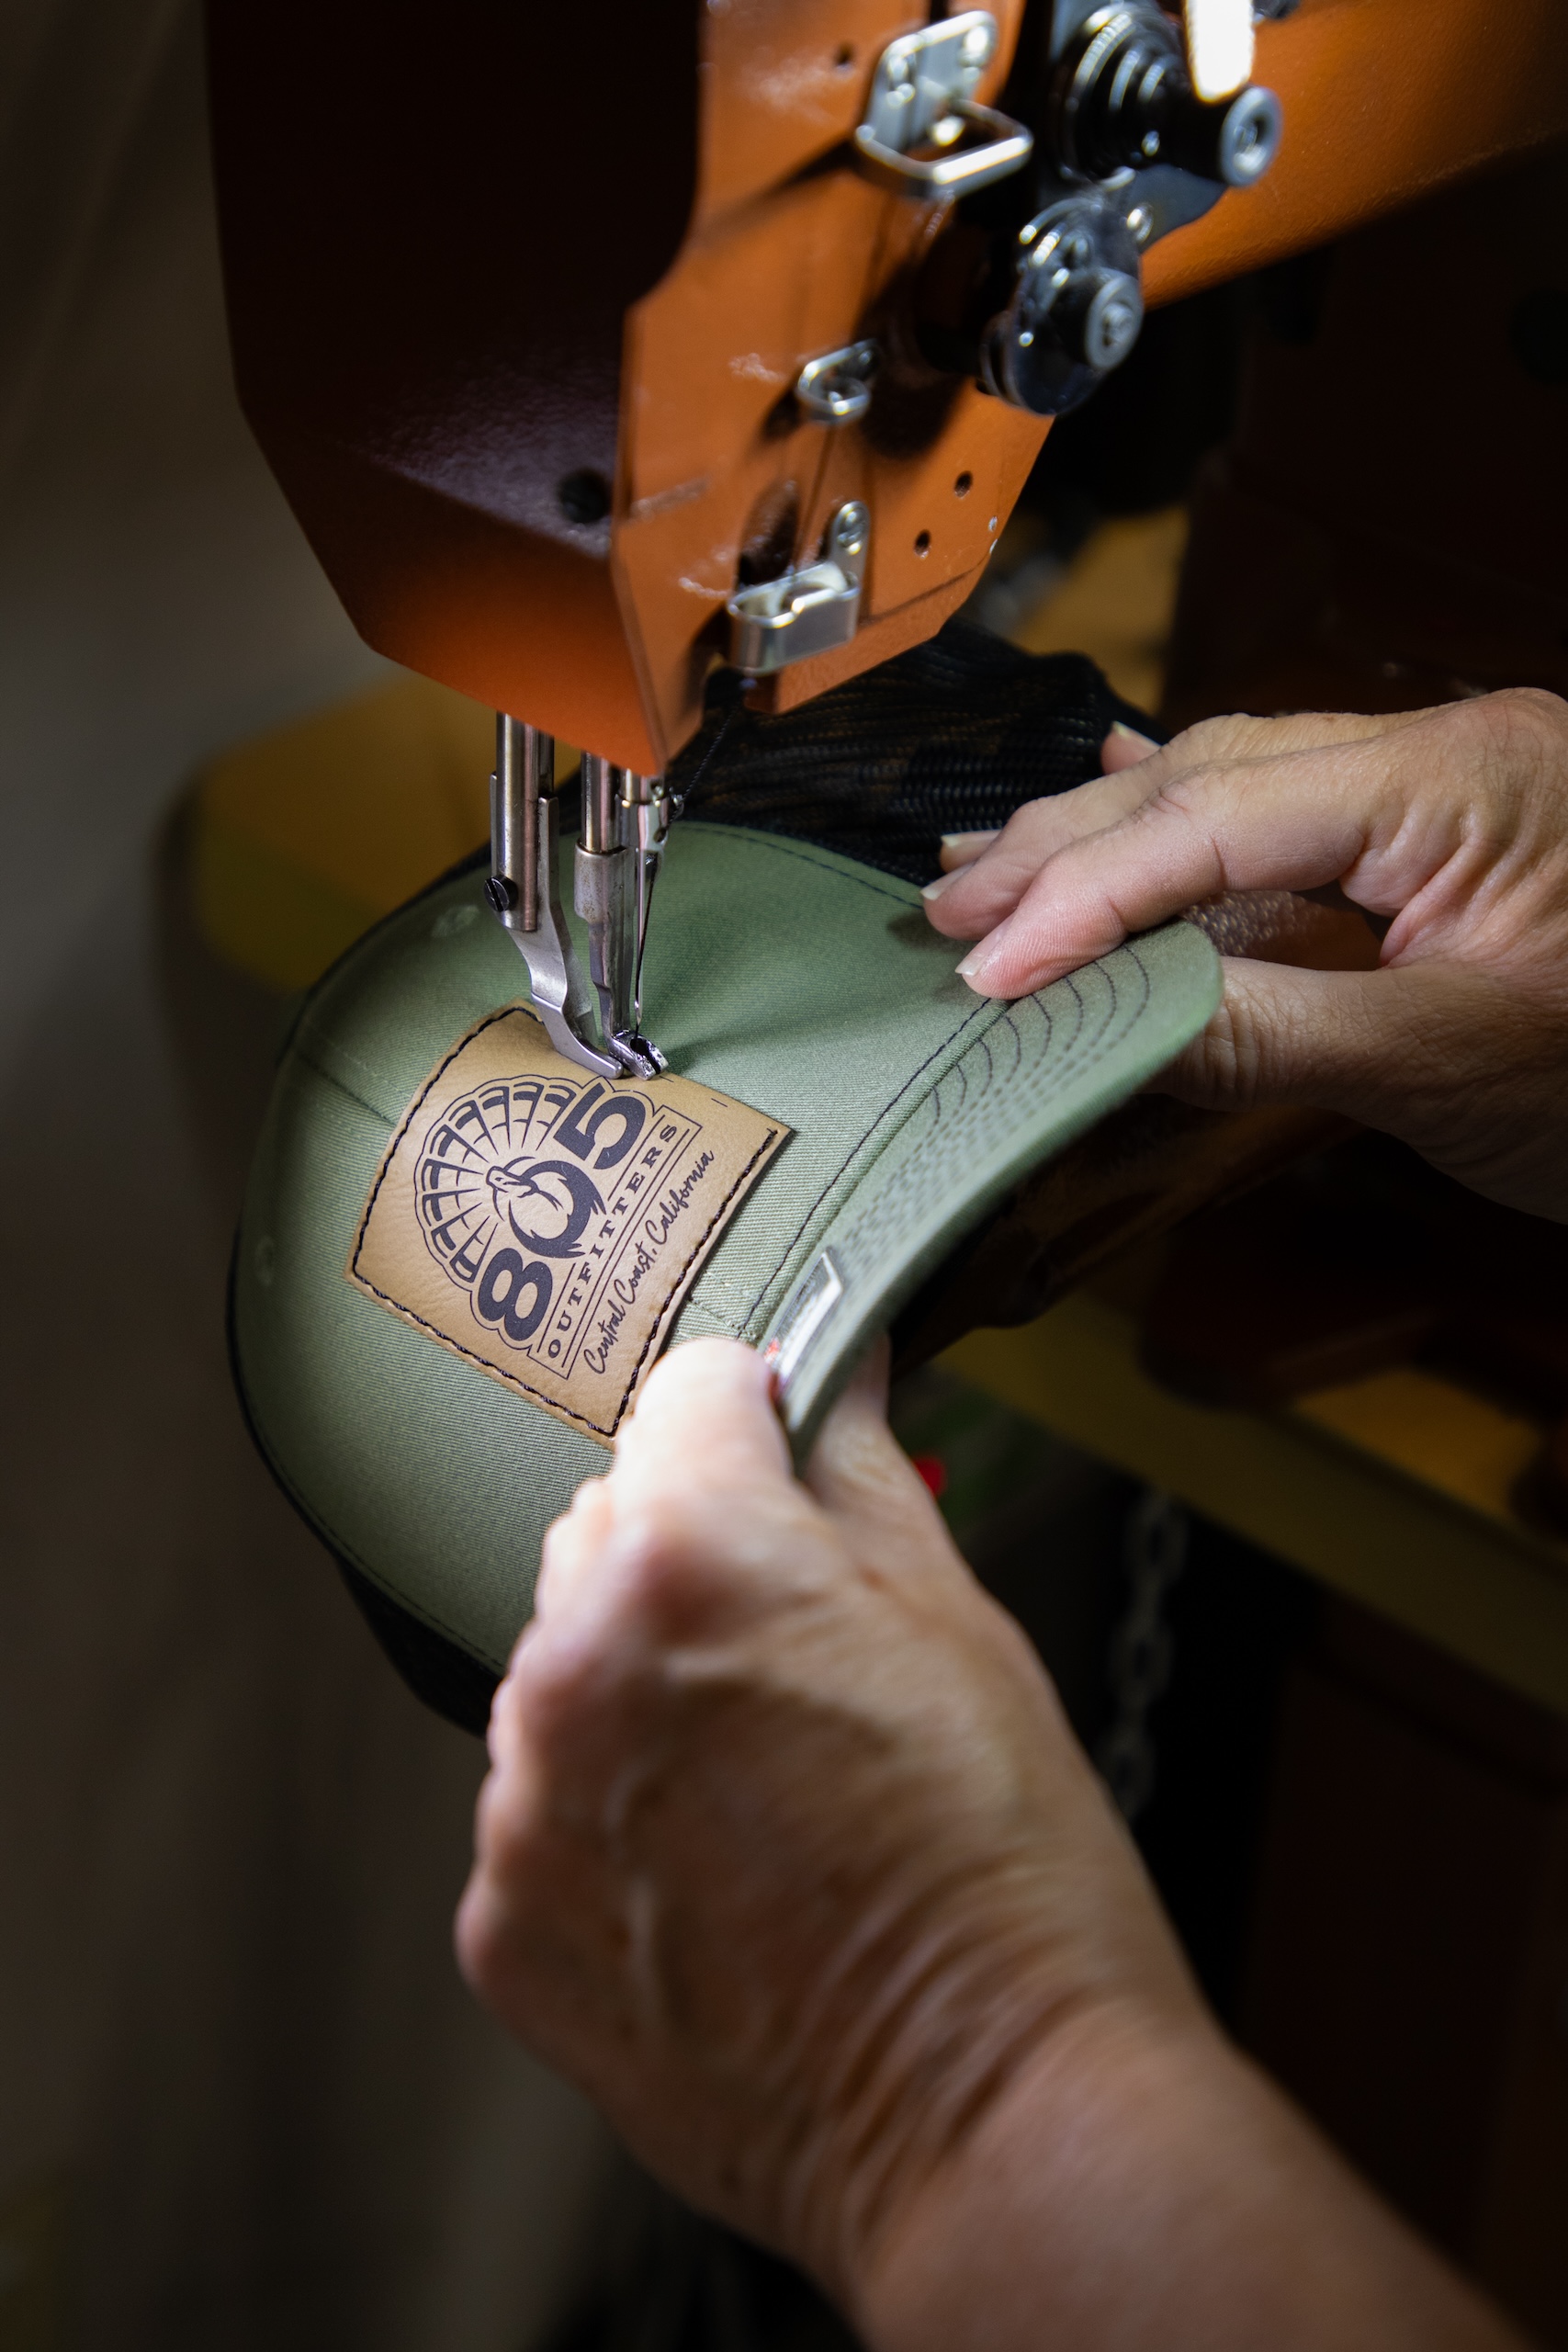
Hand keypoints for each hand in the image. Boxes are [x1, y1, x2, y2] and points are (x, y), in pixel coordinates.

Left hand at [456, 1335, 1194, 2294]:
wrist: (988, 2117)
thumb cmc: (1001, 1873)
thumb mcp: (959, 1621)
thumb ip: (863, 1475)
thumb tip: (831, 1385)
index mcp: (693, 1556)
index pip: (688, 1391)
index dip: (759, 1413)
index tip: (786, 1446)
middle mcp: (575, 1664)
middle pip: (610, 1525)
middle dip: (696, 1552)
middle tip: (804, 1643)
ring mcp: (524, 1804)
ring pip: (566, 1671)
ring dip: (642, 1690)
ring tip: (771, 1785)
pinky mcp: (505, 1925)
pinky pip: (542, 1810)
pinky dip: (610, 1821)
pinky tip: (720, 1877)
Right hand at [923, 693, 1567, 1219]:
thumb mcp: (1455, 1067)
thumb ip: (1270, 1034)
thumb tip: (1110, 1025)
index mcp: (1463, 775)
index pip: (1224, 815)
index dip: (1089, 897)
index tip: (988, 969)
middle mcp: (1447, 756)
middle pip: (1211, 774)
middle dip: (1068, 845)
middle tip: (950, 909)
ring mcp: (1444, 793)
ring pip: (1234, 787)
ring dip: (1106, 838)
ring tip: (988, 872)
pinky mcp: (1438, 847)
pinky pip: (1285, 819)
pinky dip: (1184, 836)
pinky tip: (1116, 807)